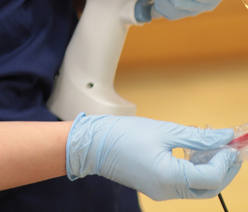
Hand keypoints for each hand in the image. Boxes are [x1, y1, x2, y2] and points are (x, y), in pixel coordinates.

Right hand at [67, 112, 240, 199]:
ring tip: (211, 148)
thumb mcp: (165, 131)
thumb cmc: (122, 135)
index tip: (233, 144)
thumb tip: (225, 137)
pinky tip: (193, 153)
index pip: (211, 176)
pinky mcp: (156, 188)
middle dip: (223, 169)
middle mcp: (167, 191)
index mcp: (169, 177)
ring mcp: (161, 192)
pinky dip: (194, 171)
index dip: (226, 160)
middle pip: (208, 188)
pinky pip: (184, 185)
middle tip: (230, 148)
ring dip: (210, 170)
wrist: (92, 144)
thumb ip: (199, 138)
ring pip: (198, 188)